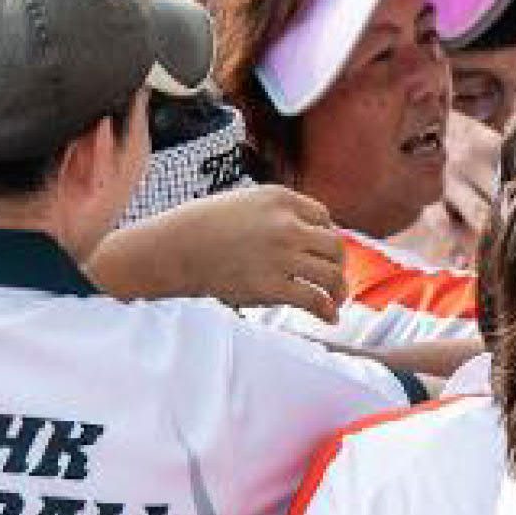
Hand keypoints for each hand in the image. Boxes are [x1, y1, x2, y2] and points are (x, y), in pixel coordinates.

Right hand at [100, 183, 351, 321]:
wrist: (176, 248)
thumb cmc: (205, 227)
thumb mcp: (246, 203)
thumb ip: (278, 214)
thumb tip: (308, 237)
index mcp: (281, 199)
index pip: (324, 217)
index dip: (327, 236)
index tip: (325, 252)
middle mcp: (286, 224)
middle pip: (334, 245)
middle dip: (339, 264)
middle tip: (336, 278)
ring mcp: (281, 255)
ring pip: (330, 274)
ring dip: (339, 289)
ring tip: (336, 299)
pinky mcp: (272, 286)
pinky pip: (313, 299)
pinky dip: (326, 310)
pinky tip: (329, 316)